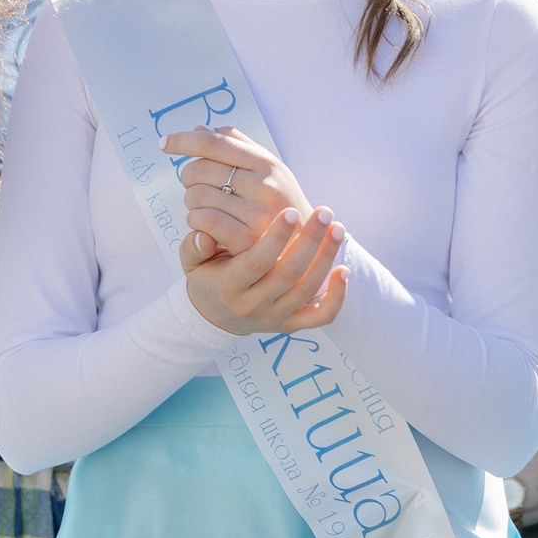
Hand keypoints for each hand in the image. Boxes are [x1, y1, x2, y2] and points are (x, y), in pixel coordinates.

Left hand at [166, 126, 315, 258]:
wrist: (306, 252)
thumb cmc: (280, 206)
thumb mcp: (270, 172)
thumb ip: (238, 147)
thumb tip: (201, 129)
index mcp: (268, 164)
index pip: (216, 142)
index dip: (185, 140)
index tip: (164, 143)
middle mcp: (264, 186)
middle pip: (200, 169)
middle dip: (189, 177)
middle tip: (195, 186)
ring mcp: (257, 214)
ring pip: (197, 195)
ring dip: (191, 201)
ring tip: (203, 207)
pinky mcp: (247, 240)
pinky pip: (202, 220)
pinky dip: (195, 221)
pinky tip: (203, 224)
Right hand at [183, 205, 349, 336]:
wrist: (216, 317)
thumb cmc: (208, 278)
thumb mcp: (192, 263)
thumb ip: (194, 246)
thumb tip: (202, 233)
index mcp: (229, 286)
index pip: (257, 262)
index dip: (276, 237)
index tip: (291, 211)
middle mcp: (254, 305)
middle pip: (288, 274)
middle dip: (310, 241)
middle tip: (324, 211)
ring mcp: (275, 318)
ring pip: (308, 290)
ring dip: (327, 258)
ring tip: (338, 229)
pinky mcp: (292, 325)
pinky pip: (321, 316)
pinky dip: (337, 296)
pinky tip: (344, 269)